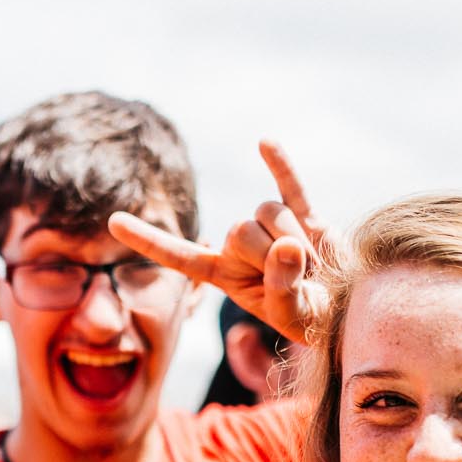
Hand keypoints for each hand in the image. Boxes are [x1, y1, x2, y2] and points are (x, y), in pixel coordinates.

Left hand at [109, 140, 336, 344]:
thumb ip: (284, 287)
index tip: (113, 221)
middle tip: (296, 280)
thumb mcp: (293, 315)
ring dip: (295, 236)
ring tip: (314, 265)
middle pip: (238, 229)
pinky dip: (280, 165)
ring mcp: (270, 226)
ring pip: (266, 211)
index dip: (148, 241)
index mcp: (223, 275)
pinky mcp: (303, 213)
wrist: (348, 304)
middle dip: (270, 253)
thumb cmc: (313, 319)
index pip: (178, 256)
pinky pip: (289, 185)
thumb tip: (287, 245)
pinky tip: (265, 142)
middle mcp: (240, 247)